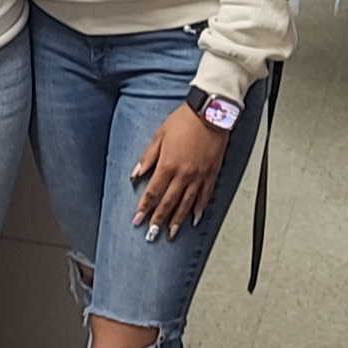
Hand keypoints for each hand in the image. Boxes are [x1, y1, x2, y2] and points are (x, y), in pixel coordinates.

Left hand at [131, 104, 228, 239]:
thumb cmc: (184, 120)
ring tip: (172, 233)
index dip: (145, 207)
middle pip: (169, 202)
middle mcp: (183, 174)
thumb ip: (148, 157)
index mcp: (168, 164)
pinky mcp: (211, 174)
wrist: (210, 114)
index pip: (153, 192)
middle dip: (159, 219)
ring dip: (178, 220)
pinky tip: (194, 219)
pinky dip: (199, 209)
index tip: (138, 219)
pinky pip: (205, 196)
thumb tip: (136, 173)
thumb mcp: (159, 135)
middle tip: (152, 234)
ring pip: (186, 203)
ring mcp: (199, 176)